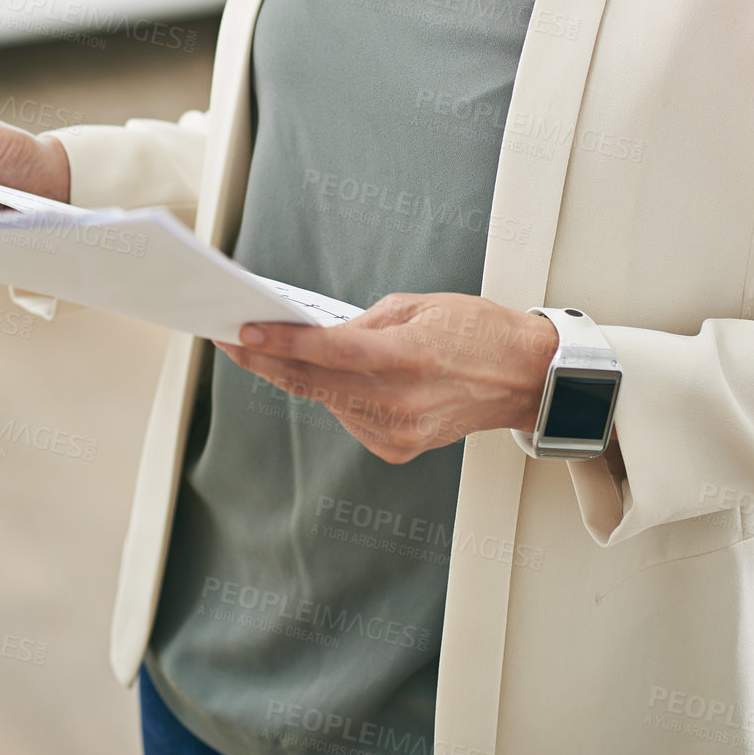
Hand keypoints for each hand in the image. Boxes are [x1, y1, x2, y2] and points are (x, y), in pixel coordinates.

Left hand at [213, 291, 558, 462]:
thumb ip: (364, 323)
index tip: (241, 330)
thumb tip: (317, 336)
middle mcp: (401, 401)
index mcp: (408, 357)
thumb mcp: (419, 306)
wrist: (522, 377)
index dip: (280, 342)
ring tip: (267, 346)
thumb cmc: (476, 331)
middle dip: (268, 357)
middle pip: (314, 381)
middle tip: (231, 337)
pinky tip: (328, 374)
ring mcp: (398, 431)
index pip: (328, 351)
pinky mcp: (397, 448)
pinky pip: (346, 416)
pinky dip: (332, 394)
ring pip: (325, 400)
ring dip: (297, 374)